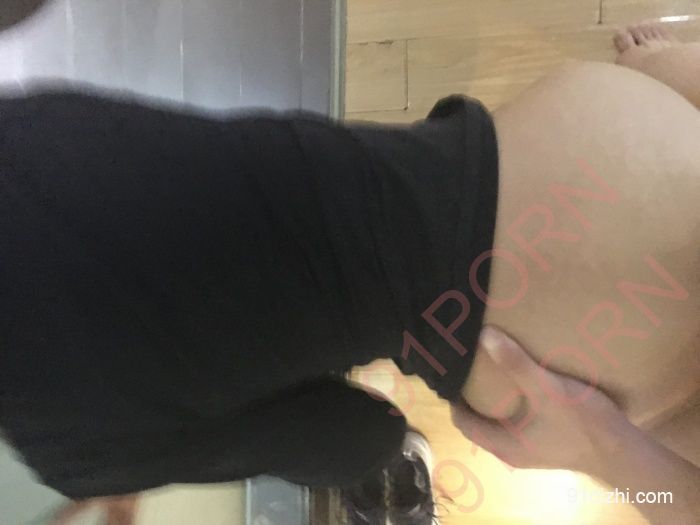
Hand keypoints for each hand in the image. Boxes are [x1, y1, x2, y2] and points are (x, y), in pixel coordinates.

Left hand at [451, 326, 627, 472]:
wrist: (624, 451)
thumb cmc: (580, 423)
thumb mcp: (545, 388)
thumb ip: (515, 364)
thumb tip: (483, 336)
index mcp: (503, 445)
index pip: (463, 423)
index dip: (453, 399)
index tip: (450, 372)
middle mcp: (511, 452)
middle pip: (479, 422)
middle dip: (472, 396)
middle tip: (468, 365)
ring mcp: (530, 450)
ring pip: (500, 423)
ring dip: (493, 399)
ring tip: (490, 368)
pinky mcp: (547, 444)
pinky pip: (519, 423)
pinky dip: (512, 404)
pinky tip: (521, 383)